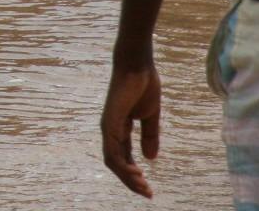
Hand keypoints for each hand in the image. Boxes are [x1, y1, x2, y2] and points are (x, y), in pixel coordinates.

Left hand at [100, 61, 161, 197]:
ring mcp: (108, 126)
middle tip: (147, 193)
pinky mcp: (110, 122)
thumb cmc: (143, 85)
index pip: (123, 157)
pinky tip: (137, 172)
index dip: (134, 173)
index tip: (148, 187)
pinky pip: (113, 150)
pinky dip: (123, 164)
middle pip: (116, 163)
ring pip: (113, 161)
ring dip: (128, 177)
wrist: (138, 65)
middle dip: (131, 181)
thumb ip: (149, 136)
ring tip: (143, 187)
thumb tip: (150, 158)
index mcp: (119, 129)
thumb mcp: (149, 116)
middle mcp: (110, 130)